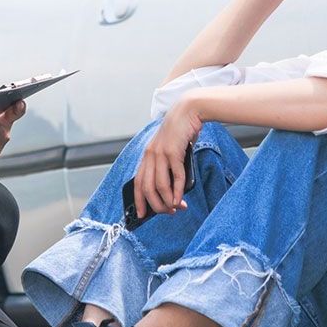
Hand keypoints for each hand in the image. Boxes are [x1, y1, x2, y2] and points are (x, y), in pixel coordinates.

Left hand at [133, 98, 202, 220]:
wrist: (188, 111)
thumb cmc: (181, 132)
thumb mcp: (169, 149)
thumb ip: (167, 166)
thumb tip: (171, 189)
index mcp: (147, 155)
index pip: (137, 182)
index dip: (138, 200)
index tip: (141, 215)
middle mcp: (150, 155)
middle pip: (147, 188)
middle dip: (156, 205)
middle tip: (167, 213)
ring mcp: (161, 153)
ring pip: (159, 185)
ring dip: (168, 200)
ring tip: (176, 208)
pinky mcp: (173, 151)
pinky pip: (175, 176)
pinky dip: (177, 190)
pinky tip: (181, 198)